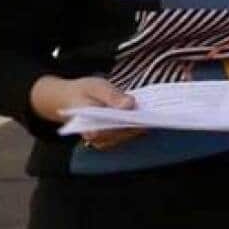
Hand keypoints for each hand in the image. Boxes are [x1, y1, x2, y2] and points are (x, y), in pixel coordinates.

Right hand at [29, 75, 144, 150]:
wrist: (72, 100)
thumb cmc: (84, 92)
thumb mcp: (96, 87)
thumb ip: (112, 95)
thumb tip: (130, 104)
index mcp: (88, 127)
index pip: (113, 130)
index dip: (130, 124)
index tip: (145, 116)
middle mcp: (97, 139)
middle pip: (125, 133)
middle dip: (140, 121)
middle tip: (155, 111)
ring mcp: (105, 141)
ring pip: (129, 134)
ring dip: (141, 123)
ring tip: (153, 111)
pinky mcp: (112, 140)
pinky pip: (129, 133)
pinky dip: (138, 124)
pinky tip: (146, 113)